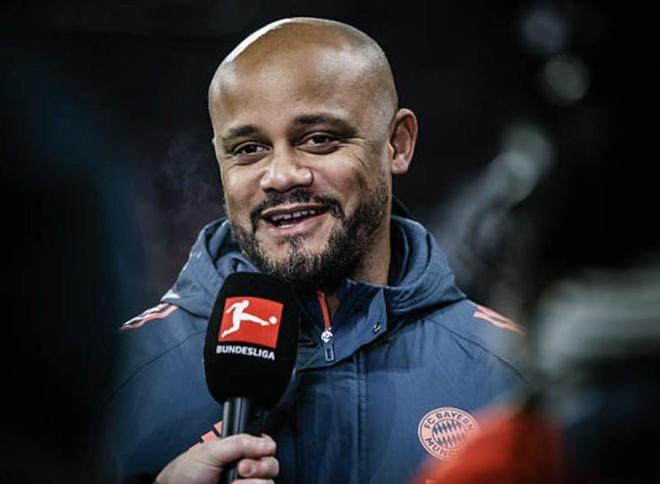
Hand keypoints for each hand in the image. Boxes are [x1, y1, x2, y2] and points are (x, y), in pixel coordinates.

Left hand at [155, 434, 277, 483]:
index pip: (265, 447)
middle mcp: (243, 470)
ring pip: (268, 483)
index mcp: (237, 452)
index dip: (265, 448)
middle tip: (241, 468)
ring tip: (235, 483)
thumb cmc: (184, 475)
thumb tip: (267, 443)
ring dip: (253, 483)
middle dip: (260, 466)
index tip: (259, 450)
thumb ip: (240, 443)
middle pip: (271, 466)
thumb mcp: (211, 451)